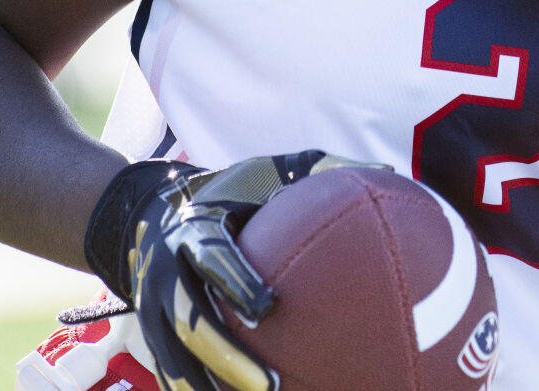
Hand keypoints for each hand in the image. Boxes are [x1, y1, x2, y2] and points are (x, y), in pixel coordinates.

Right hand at [84, 150, 384, 389]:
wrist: (155, 212)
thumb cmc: (233, 192)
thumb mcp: (267, 171)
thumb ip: (320, 172)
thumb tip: (387, 169)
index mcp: (196, 228)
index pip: (212, 258)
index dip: (236, 282)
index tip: (268, 308)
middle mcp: (167, 270)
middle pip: (188, 322)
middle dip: (225, 356)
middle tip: (268, 383)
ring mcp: (153, 307)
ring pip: (174, 357)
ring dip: (209, 386)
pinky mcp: (151, 333)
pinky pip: (172, 371)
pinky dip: (196, 389)